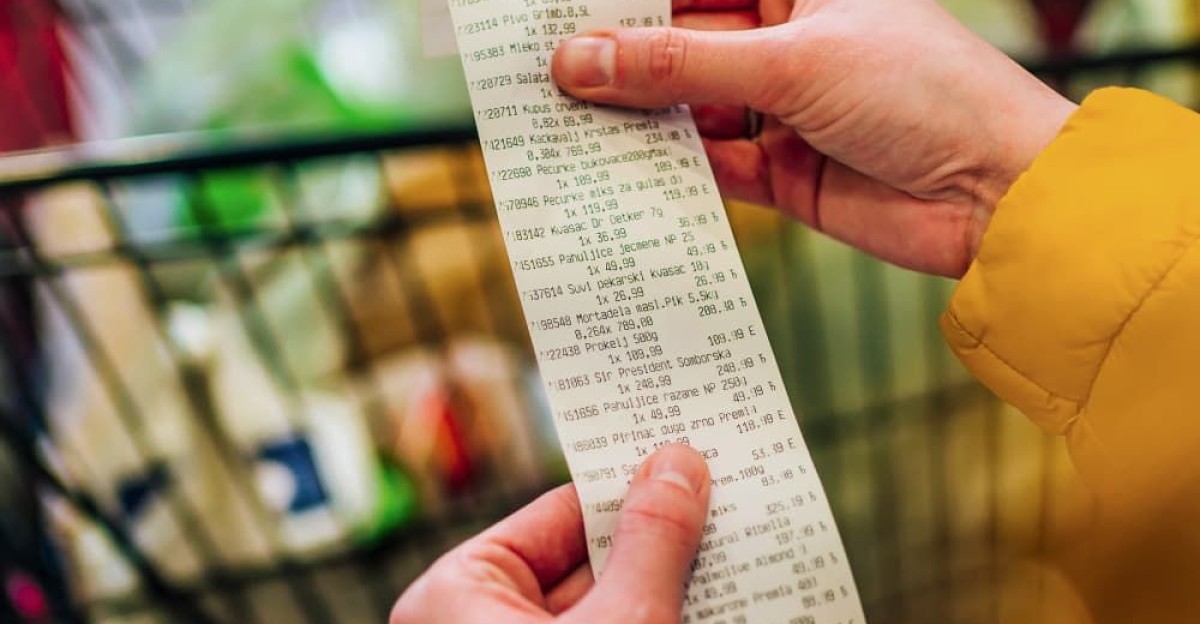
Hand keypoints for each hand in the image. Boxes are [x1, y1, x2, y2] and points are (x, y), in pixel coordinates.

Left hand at [390, 445, 711, 622]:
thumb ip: (651, 543)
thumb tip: (678, 465)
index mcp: (454, 596)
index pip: (555, 514)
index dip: (627, 489)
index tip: (685, 464)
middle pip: (585, 563)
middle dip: (655, 542)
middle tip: (723, 504)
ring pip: (603, 605)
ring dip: (665, 587)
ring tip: (734, 553)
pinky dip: (652, 618)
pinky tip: (714, 600)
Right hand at [551, 0, 1076, 276]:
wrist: (997, 197)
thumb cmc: (924, 93)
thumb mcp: (789, 65)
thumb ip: (677, 68)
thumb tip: (579, 61)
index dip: (631, 0)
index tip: (562, 11)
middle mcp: (787, 42)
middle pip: (681, 44)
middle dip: (620, 59)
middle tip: (545, 73)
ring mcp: (783, 108)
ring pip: (687, 107)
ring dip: (638, 119)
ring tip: (568, 124)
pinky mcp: (782, 172)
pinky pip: (709, 165)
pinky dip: (670, 171)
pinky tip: (623, 170)